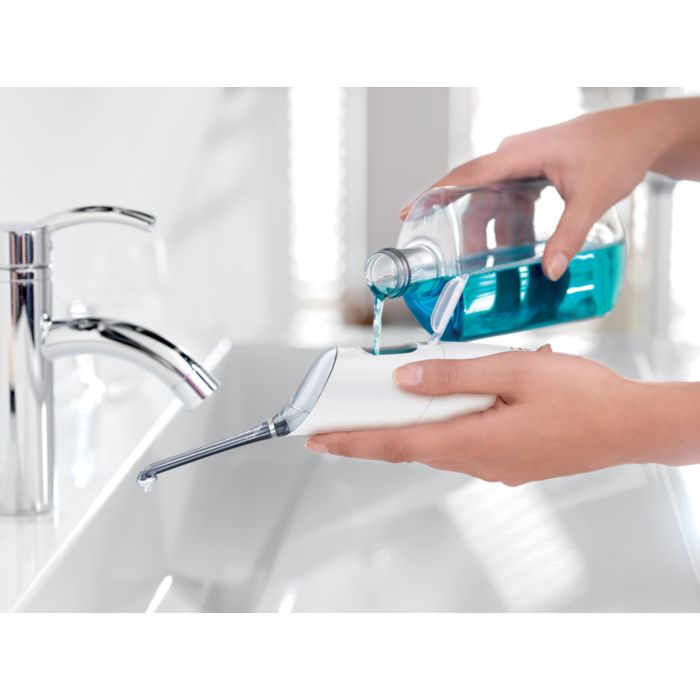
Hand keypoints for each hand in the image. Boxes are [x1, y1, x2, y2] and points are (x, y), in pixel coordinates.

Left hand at [306, 346, 641, 485]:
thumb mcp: (512, 371)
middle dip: (373, 433)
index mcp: (471, 442)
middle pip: (411, 445)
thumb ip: (454, 374)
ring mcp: (496, 467)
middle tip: (343, 418)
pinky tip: (465, 397)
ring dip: (414, 424)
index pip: (394, 443)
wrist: (631, 425)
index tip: (318, 441)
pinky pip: (466, 441)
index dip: (352, 442)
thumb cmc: (580, 397)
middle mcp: (478, 462)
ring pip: (439, 442)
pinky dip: (449, 422)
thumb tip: (406, 378)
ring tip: (402, 396)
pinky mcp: (511, 462)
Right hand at [401, 99, 692, 280]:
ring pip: (495, 203)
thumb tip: (550, 271)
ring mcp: (524, 164)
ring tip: (492, 265)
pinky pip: (512, 202)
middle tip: (457, 262)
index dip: (436, 195)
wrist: (640, 132)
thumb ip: (570, 236)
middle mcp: (516, 156)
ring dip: (493, 234)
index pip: (467, 176)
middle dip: (467, 232)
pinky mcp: (535, 172)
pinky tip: (518, 249)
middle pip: (477, 197)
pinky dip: (511, 226)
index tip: (410, 212)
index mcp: (520, 154)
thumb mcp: (593, 198)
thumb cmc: (617, 150)